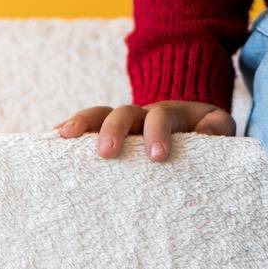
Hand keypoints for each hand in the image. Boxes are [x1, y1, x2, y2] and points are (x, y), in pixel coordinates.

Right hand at [52, 101, 234, 161]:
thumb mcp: (218, 128)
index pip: (162, 116)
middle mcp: (141, 114)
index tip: (157, 156)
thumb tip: (208, 132)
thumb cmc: (205, 133)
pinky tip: (49, 140)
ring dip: (82, 122)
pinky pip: (84, 128)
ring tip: (64, 136)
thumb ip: (218, 128)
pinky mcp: (105, 134)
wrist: (190, 123)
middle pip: (124, 112)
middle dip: (115, 129)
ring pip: (99, 114)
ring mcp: (121, 123)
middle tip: (107, 153)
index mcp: (170, 113)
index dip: (158, 132)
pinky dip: (67, 129)